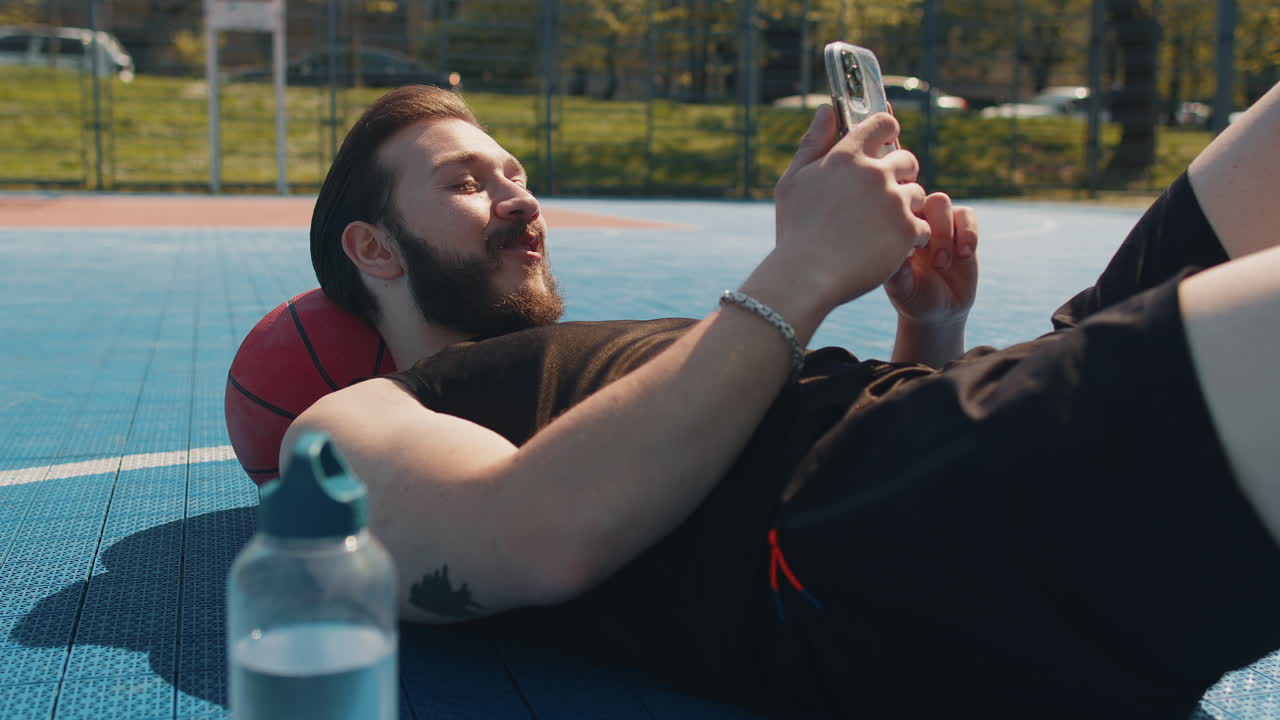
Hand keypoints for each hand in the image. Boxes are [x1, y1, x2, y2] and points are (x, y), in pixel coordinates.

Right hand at [769, 108, 931, 313]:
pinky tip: (891, 247)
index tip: (885, 143)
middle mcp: (874, 173)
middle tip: (884, 195)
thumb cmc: (795, 230)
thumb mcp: (792, 181)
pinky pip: (924, 225)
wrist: (806, 276)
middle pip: (907, 159)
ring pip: (917, 194)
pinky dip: (911, 237)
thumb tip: (826, 108)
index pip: (883, 124)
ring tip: (883, 227)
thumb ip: (813, 142)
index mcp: (846, 155)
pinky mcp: (908, 230)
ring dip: (905, 208)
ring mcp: (894, 201)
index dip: (888, 131)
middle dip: (900, 175)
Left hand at [884, 192, 978, 327]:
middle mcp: (912, 222)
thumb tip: (901, 253)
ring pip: (941, 202)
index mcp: (892, 230)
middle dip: (931, 231)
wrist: (938, 308)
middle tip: (937, 264)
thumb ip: (899, 273)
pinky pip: (966, 215)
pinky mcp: (960, 229)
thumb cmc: (913, 297)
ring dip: (945, 231)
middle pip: (917, 199)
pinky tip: (964, 255)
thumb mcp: (902, 290)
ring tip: (945, 264)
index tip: (912, 254)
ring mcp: (936, 223)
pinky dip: (968, 233)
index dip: (902, 222)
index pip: (892, 208)